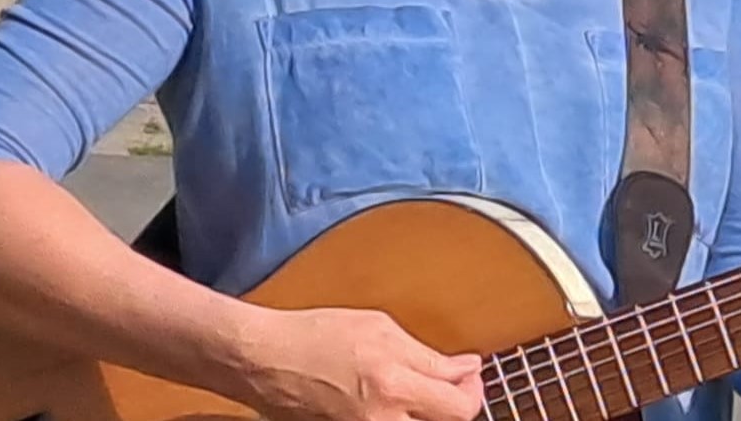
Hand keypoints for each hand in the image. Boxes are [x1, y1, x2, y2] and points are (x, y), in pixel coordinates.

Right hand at [236, 306, 484, 420]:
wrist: (266, 360)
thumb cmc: (315, 336)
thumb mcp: (378, 329)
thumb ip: (426, 355)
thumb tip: (462, 367)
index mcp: (392, 384)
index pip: (459, 403)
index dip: (473, 386)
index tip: (470, 372)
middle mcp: (383, 419)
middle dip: (460, 402)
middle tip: (457, 385)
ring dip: (430, 411)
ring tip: (424, 394)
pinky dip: (403, 416)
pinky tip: (398, 402)